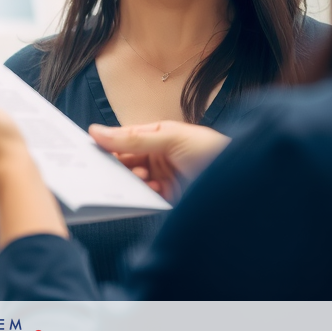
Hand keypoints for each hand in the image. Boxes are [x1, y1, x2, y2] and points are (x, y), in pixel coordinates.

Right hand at [89, 121, 231, 203]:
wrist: (242, 181)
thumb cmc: (211, 151)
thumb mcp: (170, 138)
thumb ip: (133, 138)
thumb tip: (97, 131)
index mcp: (157, 137)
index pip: (123, 139)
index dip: (107, 143)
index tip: (89, 149)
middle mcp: (157, 157)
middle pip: (125, 162)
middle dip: (118, 166)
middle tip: (110, 169)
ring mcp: (162, 178)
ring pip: (133, 181)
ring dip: (133, 180)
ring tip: (143, 178)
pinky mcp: (167, 199)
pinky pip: (145, 198)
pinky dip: (144, 194)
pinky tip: (155, 189)